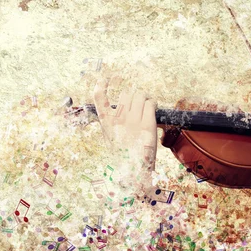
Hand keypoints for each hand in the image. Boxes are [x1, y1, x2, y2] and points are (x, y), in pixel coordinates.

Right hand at [92, 77, 157, 191]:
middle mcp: (118, 119)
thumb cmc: (123, 155)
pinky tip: (152, 106)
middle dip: (133, 96)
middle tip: (138, 104)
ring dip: (144, 98)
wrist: (135, 172)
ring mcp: (133, 121)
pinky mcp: (147, 124)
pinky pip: (150, 103)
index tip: (104, 79)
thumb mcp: (110, 138)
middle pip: (126, 94)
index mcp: (106, 123)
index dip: (100, 86)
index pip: (99, 98)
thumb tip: (116, 110)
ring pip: (139, 95)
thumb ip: (111, 123)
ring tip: (146, 106)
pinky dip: (152, 102)